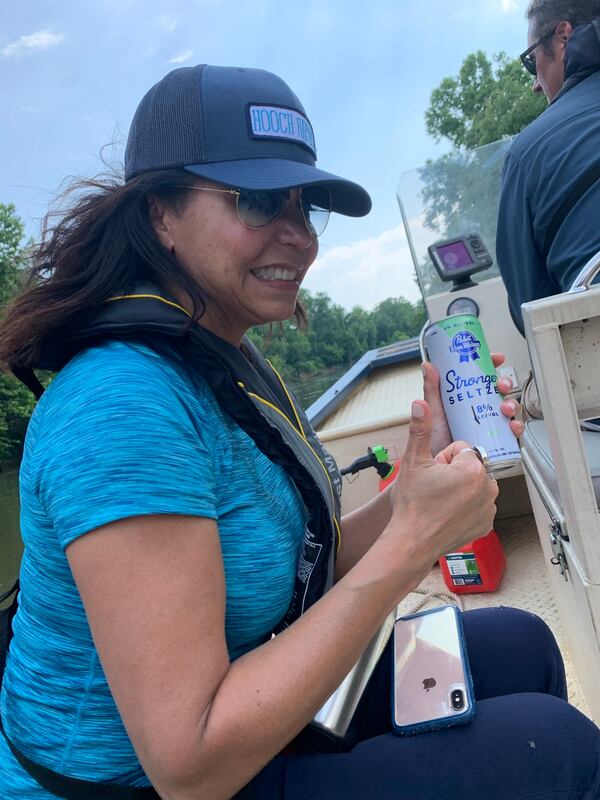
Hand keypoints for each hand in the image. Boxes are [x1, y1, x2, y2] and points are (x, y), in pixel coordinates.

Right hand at [387, 400, 498, 572]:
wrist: (411, 542)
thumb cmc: (412, 505)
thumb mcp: (413, 462)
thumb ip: (421, 430)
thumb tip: (421, 404)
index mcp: (473, 470)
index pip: (462, 450)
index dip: (444, 459)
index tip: (433, 473)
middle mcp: (488, 488)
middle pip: (471, 467)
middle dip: (454, 473)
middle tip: (435, 488)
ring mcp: (489, 508)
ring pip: (475, 486)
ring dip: (461, 489)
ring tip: (440, 501)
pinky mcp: (486, 524)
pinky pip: (478, 505)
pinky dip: (466, 507)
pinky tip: (448, 513)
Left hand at [423, 352, 523, 455]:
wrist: (438, 468)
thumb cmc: (434, 440)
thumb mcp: (434, 411)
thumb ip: (431, 390)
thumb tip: (428, 366)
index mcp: (464, 397)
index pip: (480, 376)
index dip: (490, 364)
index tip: (496, 359)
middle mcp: (478, 409)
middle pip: (497, 390)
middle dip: (504, 384)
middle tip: (501, 386)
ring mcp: (487, 424)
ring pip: (507, 409)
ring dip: (511, 405)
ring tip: (505, 409)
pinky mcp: (495, 441)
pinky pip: (510, 432)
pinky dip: (516, 428)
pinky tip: (512, 428)